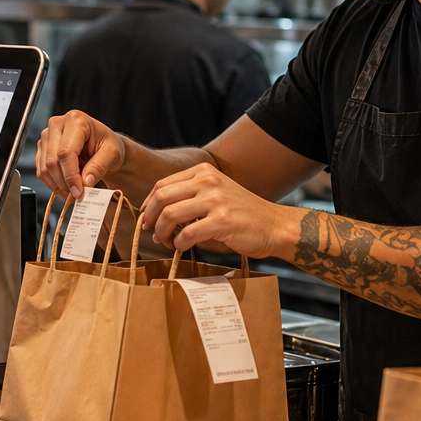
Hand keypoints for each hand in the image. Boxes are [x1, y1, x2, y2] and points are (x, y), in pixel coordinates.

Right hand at [36, 110, 125, 199]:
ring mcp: (47, 135)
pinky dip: (52, 183)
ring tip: (73, 190)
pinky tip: (65, 186)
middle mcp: (58, 124)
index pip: (66, 152)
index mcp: (76, 120)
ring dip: (58, 184)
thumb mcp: (112, 154)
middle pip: (52, 161)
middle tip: (77, 193)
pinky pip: (41, 170)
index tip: (79, 191)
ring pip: (44, 168)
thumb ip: (99, 166)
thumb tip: (86, 181)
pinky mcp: (42, 147)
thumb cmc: (107, 144)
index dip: (71, 175)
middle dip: (65, 182)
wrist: (102, 145)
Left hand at [140, 162, 295, 257]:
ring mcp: (215, 200)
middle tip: (151, 232)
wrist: (273, 226)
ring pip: (170, 215)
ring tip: (166, 242)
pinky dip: (179, 244)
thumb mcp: (215, 193)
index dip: (149, 204)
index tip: (146, 218)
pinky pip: (187, 234)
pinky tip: (182, 248)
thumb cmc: (242, 214)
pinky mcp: (222, 221)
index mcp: (203, 172)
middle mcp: (208, 181)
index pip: (162, 184)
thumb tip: (155, 214)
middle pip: (162, 198)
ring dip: (162, 234)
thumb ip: (189, 197)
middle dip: (151, 219)